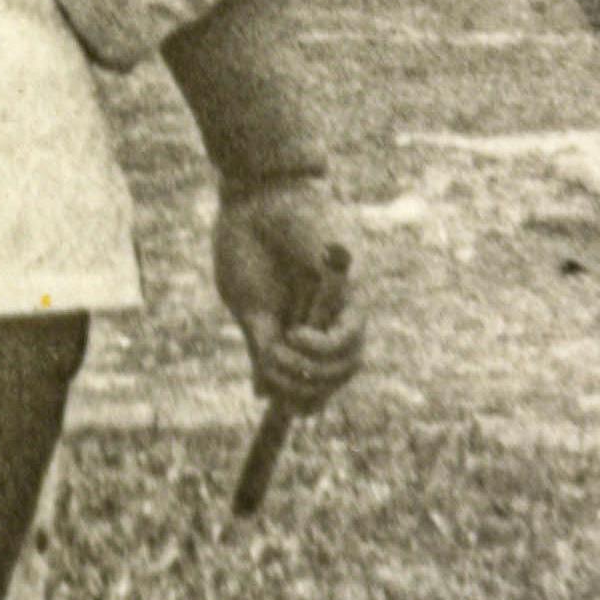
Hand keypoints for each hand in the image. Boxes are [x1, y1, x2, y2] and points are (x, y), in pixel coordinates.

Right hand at [212, 176, 365, 412]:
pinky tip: (297, 336)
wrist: (257, 200)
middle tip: (272, 373)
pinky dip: (323, 350)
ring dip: (311, 372)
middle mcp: (326, 323)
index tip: (272, 399)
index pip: (314, 381)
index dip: (298, 400)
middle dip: (302, 392)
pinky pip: (348, 340)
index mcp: (299, 328)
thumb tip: (263, 394)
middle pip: (331, 382)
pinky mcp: (351, 295)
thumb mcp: (250, 308)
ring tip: (280, 351)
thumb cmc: (247, 247)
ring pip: (345, 368)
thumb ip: (262, 348)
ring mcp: (340, 311)